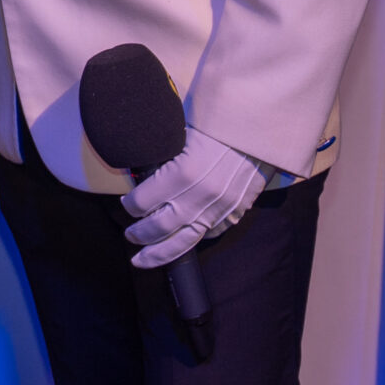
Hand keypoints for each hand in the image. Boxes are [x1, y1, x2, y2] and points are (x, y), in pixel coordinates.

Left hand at [121, 126, 269, 267]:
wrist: (258, 130)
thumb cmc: (215, 125)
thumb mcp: (179, 136)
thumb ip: (161, 159)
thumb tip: (142, 176)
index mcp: (180, 174)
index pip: (142, 202)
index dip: (129, 205)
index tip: (125, 204)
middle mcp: (198, 197)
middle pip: (159, 228)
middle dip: (139, 234)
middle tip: (130, 236)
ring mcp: (219, 209)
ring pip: (183, 241)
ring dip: (160, 253)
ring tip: (144, 259)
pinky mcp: (235, 213)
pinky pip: (210, 234)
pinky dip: (194, 239)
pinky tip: (182, 242)